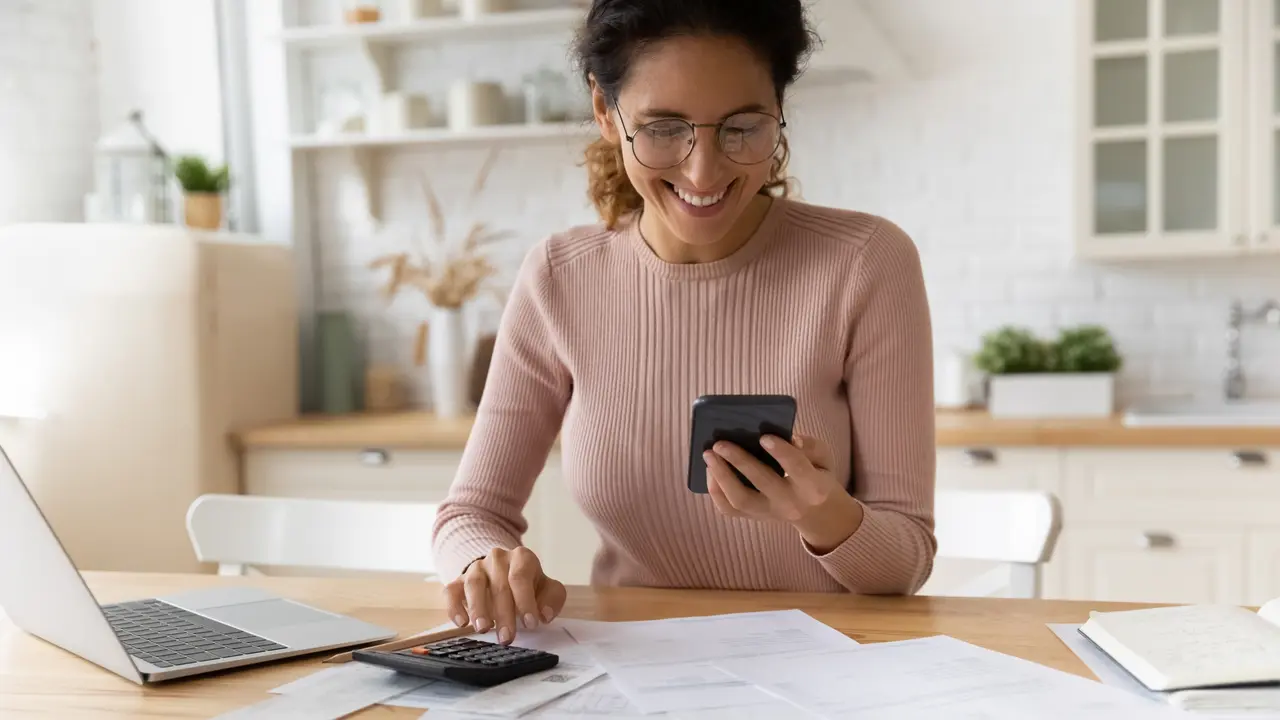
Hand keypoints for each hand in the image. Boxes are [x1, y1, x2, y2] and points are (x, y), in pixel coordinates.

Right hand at [443, 546, 566, 644]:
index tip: (530, 624)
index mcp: (521, 557)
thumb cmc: (529, 585)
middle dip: (504, 614)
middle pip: (499, 585)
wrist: (504, 572)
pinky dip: (454, 607)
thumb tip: (544, 614)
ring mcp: (476, 568)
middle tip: (507, 637)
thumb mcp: (547, 589)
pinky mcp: (458, 581)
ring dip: (478, 608)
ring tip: (483, 628)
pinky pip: (451, 591)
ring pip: (474, 584)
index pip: (521, 576)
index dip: (525, 601)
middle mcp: (497, 558)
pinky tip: (461, 623)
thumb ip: (552, 600)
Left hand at [704, 433, 863, 552]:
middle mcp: (790, 504)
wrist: (815, 512)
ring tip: (708, 454)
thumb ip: (811, 446)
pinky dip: (715, 490)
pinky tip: (709, 470)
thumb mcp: (824, 458)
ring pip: (740, 500)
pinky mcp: (753, 517)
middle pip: (762, 483)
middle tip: (720, 443)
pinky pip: (729, 509)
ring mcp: (769, 514)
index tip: (763, 436)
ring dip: (721, 476)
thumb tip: (790, 439)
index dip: (781, 452)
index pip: (798, 468)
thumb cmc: (816, 475)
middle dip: (740, 461)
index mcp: (813, 487)